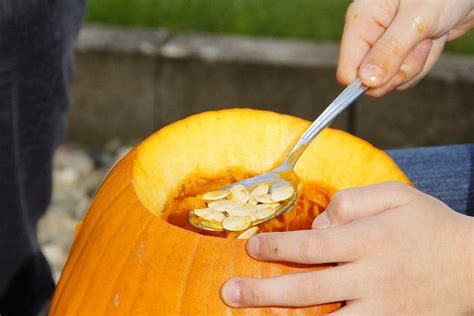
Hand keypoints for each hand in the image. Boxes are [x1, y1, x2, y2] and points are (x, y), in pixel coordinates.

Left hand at [221, 182, 473, 314]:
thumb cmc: (430, 226)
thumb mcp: (396, 196)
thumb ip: (353, 201)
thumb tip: (319, 224)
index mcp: (370, 241)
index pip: (312, 247)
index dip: (277, 248)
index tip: (251, 248)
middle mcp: (372, 278)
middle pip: (308, 289)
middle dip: (264, 292)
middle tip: (231, 292)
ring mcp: (383, 310)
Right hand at [337, 0, 473, 95]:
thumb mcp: (416, 19)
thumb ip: (390, 50)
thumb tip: (366, 81)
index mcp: (362, 20)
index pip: (348, 69)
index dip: (367, 80)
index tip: (393, 72)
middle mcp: (371, 34)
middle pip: (372, 79)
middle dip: (400, 69)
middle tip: (419, 43)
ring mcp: (388, 44)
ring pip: (393, 78)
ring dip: (418, 63)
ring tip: (429, 35)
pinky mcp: (404, 51)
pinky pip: (409, 74)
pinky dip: (427, 61)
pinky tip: (433, 39)